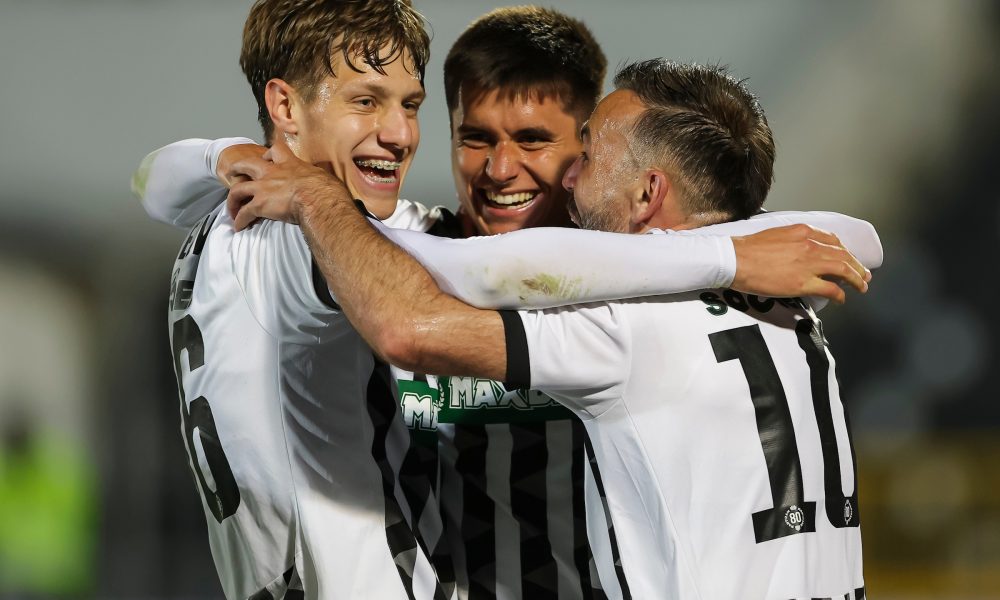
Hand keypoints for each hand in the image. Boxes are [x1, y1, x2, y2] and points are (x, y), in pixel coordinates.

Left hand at [225, 143, 351, 230]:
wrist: (319, 201)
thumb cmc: (327, 191)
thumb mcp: (323, 178)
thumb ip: (317, 178)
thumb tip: (324, 183)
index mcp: (290, 164)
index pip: (276, 150)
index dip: (269, 153)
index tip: (267, 158)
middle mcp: (272, 173)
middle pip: (247, 164)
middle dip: (237, 167)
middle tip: (232, 172)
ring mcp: (263, 188)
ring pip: (238, 189)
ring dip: (232, 199)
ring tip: (231, 207)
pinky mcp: (259, 205)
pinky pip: (244, 213)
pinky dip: (239, 220)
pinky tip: (239, 227)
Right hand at [731, 224, 870, 303]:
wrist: (734, 260)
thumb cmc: (747, 249)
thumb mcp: (775, 234)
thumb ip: (793, 239)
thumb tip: (800, 250)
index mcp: (803, 231)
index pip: (833, 240)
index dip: (844, 251)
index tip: (848, 258)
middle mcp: (810, 245)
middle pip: (843, 255)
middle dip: (857, 266)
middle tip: (864, 275)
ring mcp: (808, 264)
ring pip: (843, 270)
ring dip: (856, 279)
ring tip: (861, 287)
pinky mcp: (803, 283)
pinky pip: (831, 289)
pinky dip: (840, 294)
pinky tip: (842, 298)